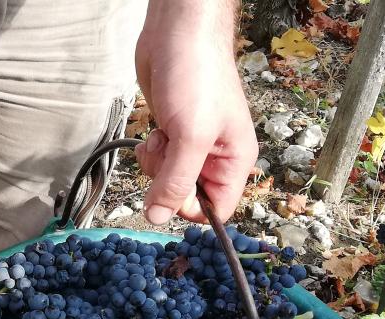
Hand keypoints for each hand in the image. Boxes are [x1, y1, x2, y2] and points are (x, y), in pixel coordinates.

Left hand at [133, 0, 256, 224]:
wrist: (177, 34)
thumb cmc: (197, 75)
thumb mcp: (190, 137)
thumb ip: (175, 182)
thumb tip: (158, 217)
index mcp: (235, 161)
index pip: (217, 209)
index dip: (191, 209)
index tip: (172, 193)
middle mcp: (216, 157)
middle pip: (188, 197)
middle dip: (168, 182)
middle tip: (168, 154)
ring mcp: (191, 145)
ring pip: (167, 180)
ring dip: (156, 165)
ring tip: (163, 136)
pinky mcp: (171, 133)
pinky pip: (157, 161)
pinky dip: (150, 151)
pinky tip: (155, 130)